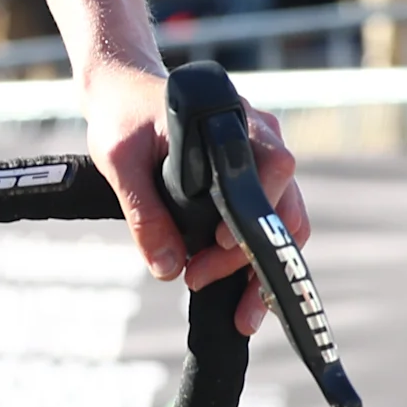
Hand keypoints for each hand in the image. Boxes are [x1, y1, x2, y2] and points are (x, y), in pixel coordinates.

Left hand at [79, 61, 312, 337]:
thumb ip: (143, 212)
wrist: (123, 93)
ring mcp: (260, 163)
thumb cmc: (124, 117)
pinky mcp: (250, 185)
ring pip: (283, 224)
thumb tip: (167, 268)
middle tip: (201, 281)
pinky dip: (255, 263)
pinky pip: (266, 227)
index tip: (218, 242)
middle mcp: (261, 139)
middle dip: (256, 257)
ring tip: (237, 313)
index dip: (256, 209)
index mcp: (235, 121)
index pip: (274, 167)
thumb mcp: (120, 161)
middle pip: (285, 207)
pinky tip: (238, 299)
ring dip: (261, 270)